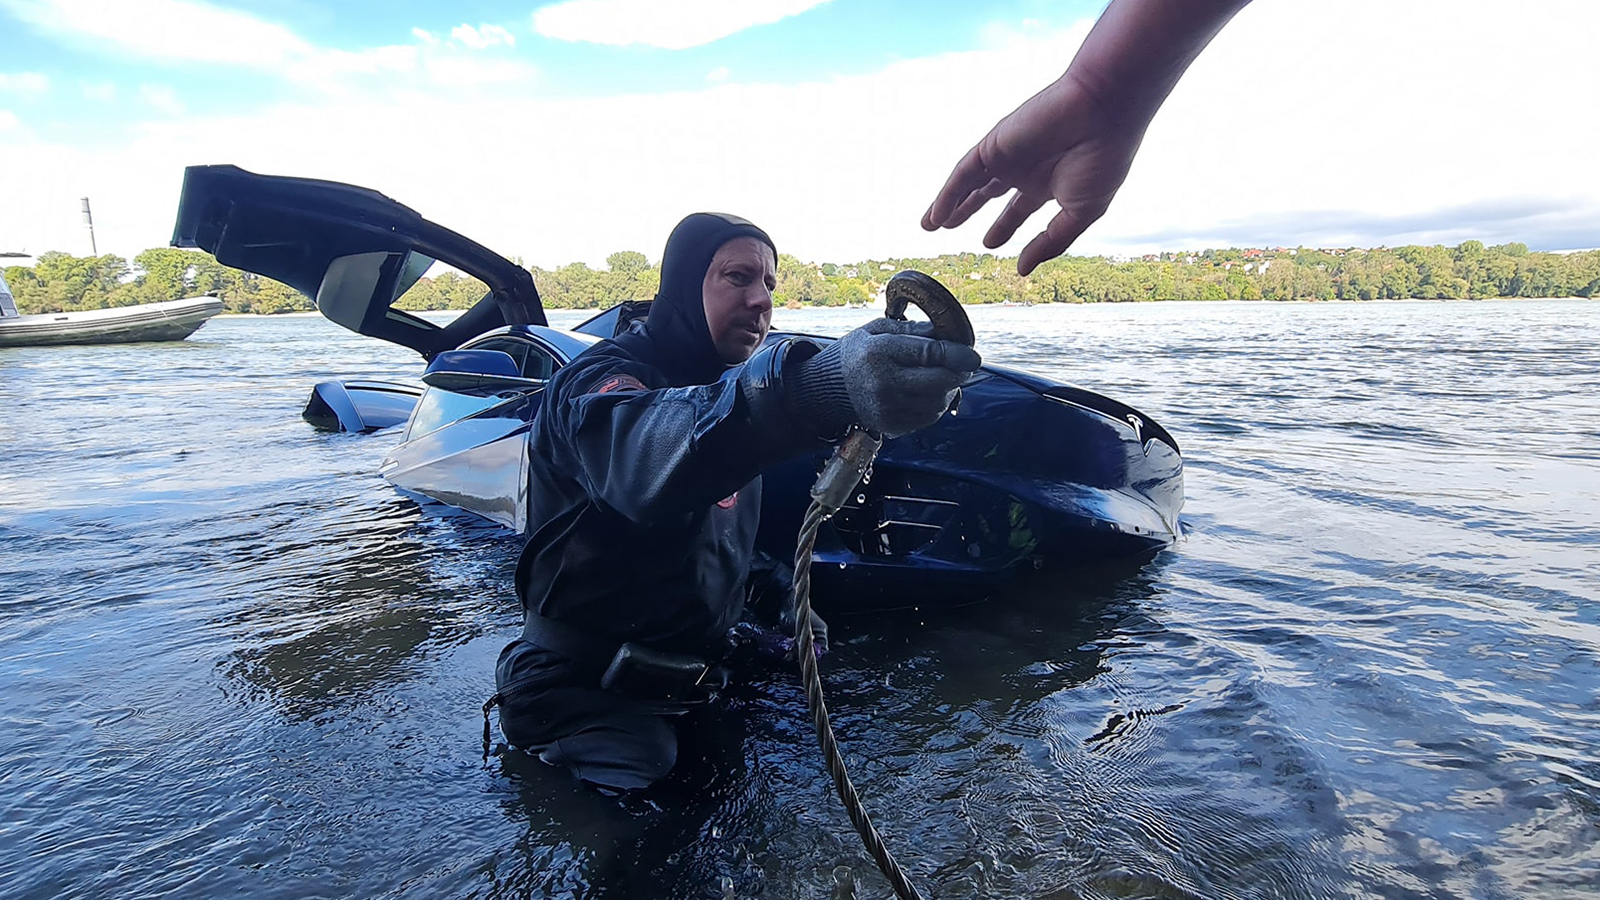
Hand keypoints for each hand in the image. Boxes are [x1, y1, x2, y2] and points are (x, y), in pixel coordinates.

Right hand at [804, 317, 980, 438]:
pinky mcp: (889, 425)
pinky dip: (934, 405)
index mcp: (880, 351)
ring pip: (938, 402)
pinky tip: (927, 394)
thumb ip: (914, 330)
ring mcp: (886, 407)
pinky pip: (927, 418)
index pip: (929, 353)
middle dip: (958, 372)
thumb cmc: (859, 352)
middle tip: (964, 365)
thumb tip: (948, 333)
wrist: (828, 387)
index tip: (973, 355)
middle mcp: (883, 382)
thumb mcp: (878, 329)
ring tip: (941, 379)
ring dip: (948, 390)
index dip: (957, 354)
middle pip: (939, 381)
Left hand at [921, 72, 1143, 275]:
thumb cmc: (1103, 155)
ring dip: (949, 204)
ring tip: (930, 224)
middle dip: (969, 211)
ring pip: (969, 184)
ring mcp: (1008, 156)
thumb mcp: (1081, 213)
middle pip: (988, 193)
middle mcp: (1026, 168)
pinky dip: (947, 196)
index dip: (1004, 227)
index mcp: (1051, 182)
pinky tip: (935, 217)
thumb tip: (1023, 269)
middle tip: (951, 227)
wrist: (1104, 110)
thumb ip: (1050, 242)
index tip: (989, 243)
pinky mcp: (993, 146)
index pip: (1020, 208)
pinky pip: (962, 174)